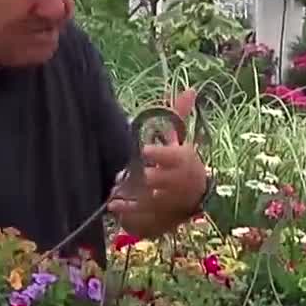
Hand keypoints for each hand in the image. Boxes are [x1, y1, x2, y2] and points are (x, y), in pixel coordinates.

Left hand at [107, 89, 207, 223]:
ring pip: (149, 199)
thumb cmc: (181, 164)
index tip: (145, 151)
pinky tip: (114, 203)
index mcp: (184, 163)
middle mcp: (177, 184)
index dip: (160, 155)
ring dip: (133, 193)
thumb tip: (191, 88)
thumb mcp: (181, 140)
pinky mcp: (156, 216)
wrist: (191, 197)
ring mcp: (166, 202)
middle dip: (148, 177)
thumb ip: (179, 116)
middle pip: (161, 181)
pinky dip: (126, 209)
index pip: (176, 159)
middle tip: (134, 173)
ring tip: (117, 188)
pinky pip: (140, 215)